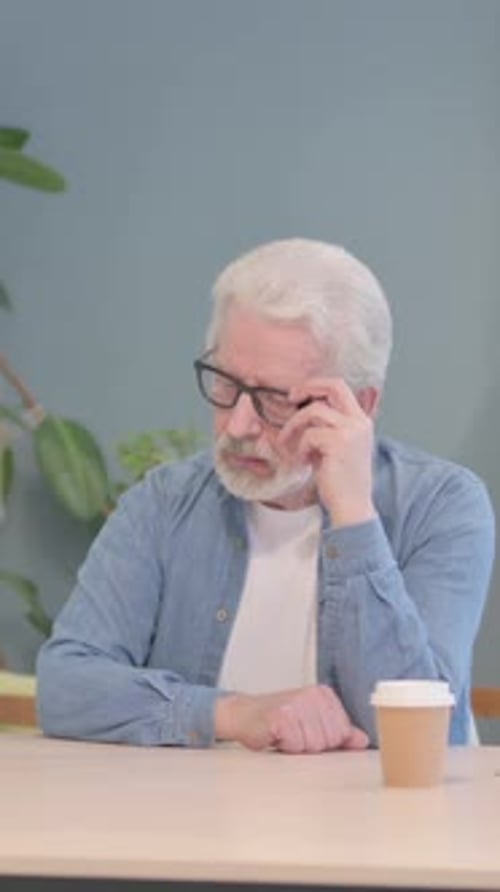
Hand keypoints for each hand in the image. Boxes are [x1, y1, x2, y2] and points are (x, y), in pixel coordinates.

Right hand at [215, 684, 368, 753]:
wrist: (244, 715)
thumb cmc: (278, 722)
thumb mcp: (312, 724)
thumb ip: (339, 732)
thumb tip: (362, 740)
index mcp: (324, 694)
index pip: (343, 732)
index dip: (325, 741)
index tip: (307, 732)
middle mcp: (312, 694)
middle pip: (331, 740)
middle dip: (312, 745)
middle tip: (294, 734)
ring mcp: (297, 703)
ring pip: (315, 746)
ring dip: (297, 747)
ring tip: (285, 735)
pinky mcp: (282, 715)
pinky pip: (296, 746)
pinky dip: (285, 747)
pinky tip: (276, 736)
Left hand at [278, 377, 377, 527]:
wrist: (351, 506)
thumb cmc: (340, 480)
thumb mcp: (337, 447)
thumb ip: (328, 426)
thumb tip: (303, 409)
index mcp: (362, 421)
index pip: (340, 387)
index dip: (317, 385)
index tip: (298, 395)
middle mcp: (360, 422)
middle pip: (333, 386)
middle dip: (308, 388)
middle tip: (290, 398)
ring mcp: (351, 431)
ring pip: (314, 411)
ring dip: (295, 426)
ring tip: (289, 444)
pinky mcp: (339, 443)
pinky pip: (309, 434)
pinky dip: (301, 447)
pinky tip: (304, 462)